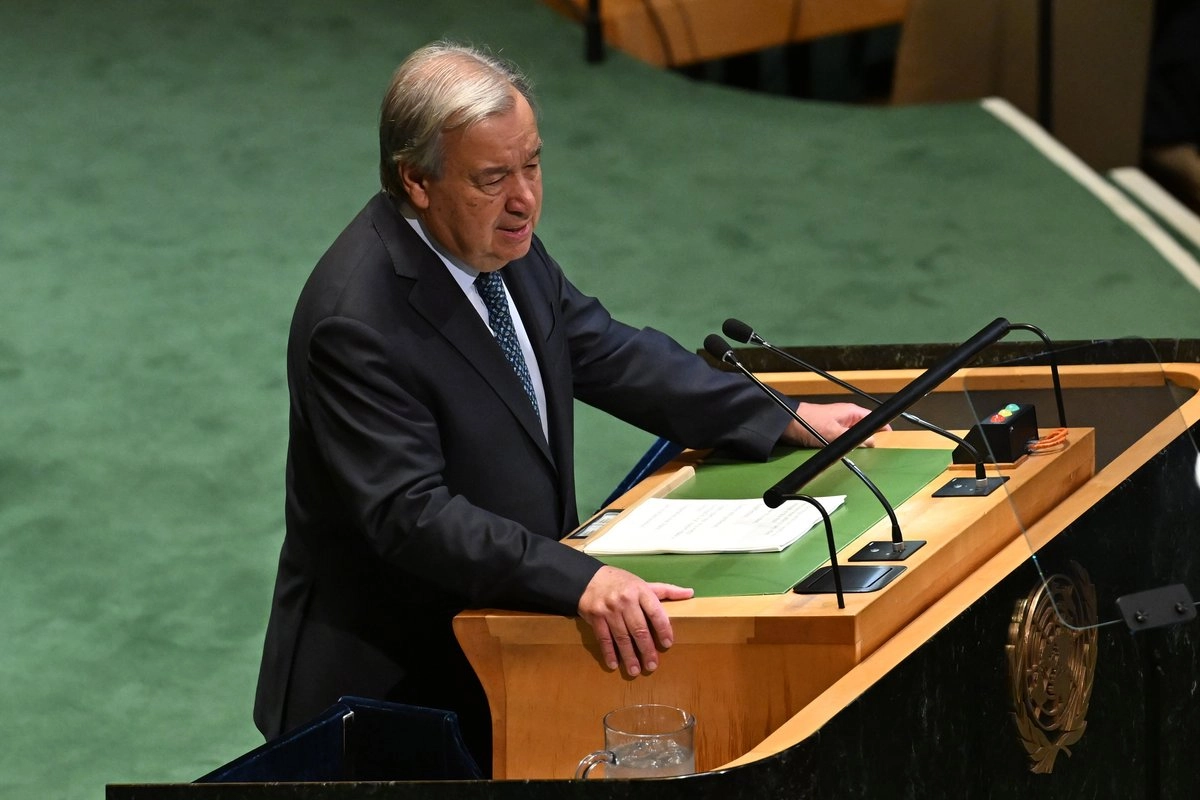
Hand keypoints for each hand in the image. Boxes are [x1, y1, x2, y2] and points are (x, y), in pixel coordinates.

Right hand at [577, 566, 692, 676]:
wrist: (588, 580)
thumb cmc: (621, 583)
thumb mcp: (643, 583)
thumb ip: (666, 590)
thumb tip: (690, 593)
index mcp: (640, 590)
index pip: (656, 612)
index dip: (663, 629)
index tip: (668, 644)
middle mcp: (625, 600)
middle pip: (639, 628)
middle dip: (647, 649)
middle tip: (652, 666)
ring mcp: (609, 609)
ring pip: (622, 636)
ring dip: (629, 656)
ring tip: (635, 670)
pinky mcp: (595, 617)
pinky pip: (604, 638)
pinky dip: (609, 652)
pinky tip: (614, 664)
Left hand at [781, 401, 888, 447]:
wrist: (787, 424)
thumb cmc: (808, 422)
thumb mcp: (834, 433)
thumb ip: (853, 439)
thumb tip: (871, 442)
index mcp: (851, 412)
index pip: (874, 419)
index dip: (883, 428)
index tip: (891, 437)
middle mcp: (847, 417)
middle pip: (865, 429)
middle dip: (869, 440)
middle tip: (875, 452)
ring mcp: (838, 425)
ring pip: (854, 436)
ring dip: (856, 445)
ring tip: (860, 455)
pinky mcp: (829, 433)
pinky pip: (843, 440)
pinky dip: (845, 447)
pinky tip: (845, 454)